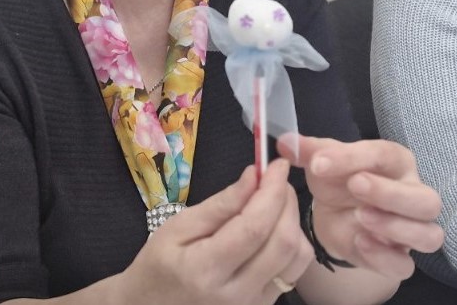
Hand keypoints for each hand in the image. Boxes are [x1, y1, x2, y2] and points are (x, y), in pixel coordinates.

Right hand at [118, 160, 313, 304]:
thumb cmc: (159, 265)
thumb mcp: (178, 228)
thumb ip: (220, 205)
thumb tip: (254, 176)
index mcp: (206, 270)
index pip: (254, 226)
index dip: (272, 191)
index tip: (277, 165)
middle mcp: (236, 294)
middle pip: (283, 241)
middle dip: (287, 201)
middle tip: (276, 180)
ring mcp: (253, 304)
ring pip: (297, 257)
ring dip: (293, 221)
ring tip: (274, 202)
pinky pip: (295, 270)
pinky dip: (293, 241)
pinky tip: (275, 228)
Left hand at [279, 135, 443, 279]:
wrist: (336, 214)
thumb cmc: (339, 180)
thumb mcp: (323, 162)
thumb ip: (309, 151)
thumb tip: (284, 141)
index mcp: (396, 162)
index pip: (386, 156)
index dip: (355, 157)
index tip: (319, 162)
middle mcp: (413, 194)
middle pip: (427, 200)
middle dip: (391, 193)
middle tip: (354, 185)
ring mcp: (411, 229)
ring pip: (429, 235)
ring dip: (396, 227)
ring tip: (360, 217)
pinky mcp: (398, 257)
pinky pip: (405, 264)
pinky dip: (384, 257)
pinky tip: (359, 242)